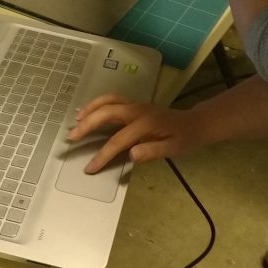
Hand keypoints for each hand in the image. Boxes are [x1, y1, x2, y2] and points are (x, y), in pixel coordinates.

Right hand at [67, 94, 201, 172]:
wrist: (195, 123)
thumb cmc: (184, 139)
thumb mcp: (173, 148)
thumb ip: (152, 151)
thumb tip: (130, 154)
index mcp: (146, 123)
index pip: (118, 141)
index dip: (102, 155)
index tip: (89, 168)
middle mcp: (137, 110)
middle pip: (106, 113)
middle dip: (87, 125)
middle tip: (71, 138)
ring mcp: (135, 105)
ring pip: (107, 101)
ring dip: (89, 109)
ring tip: (75, 122)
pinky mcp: (134, 104)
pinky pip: (111, 100)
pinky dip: (97, 104)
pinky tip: (87, 111)